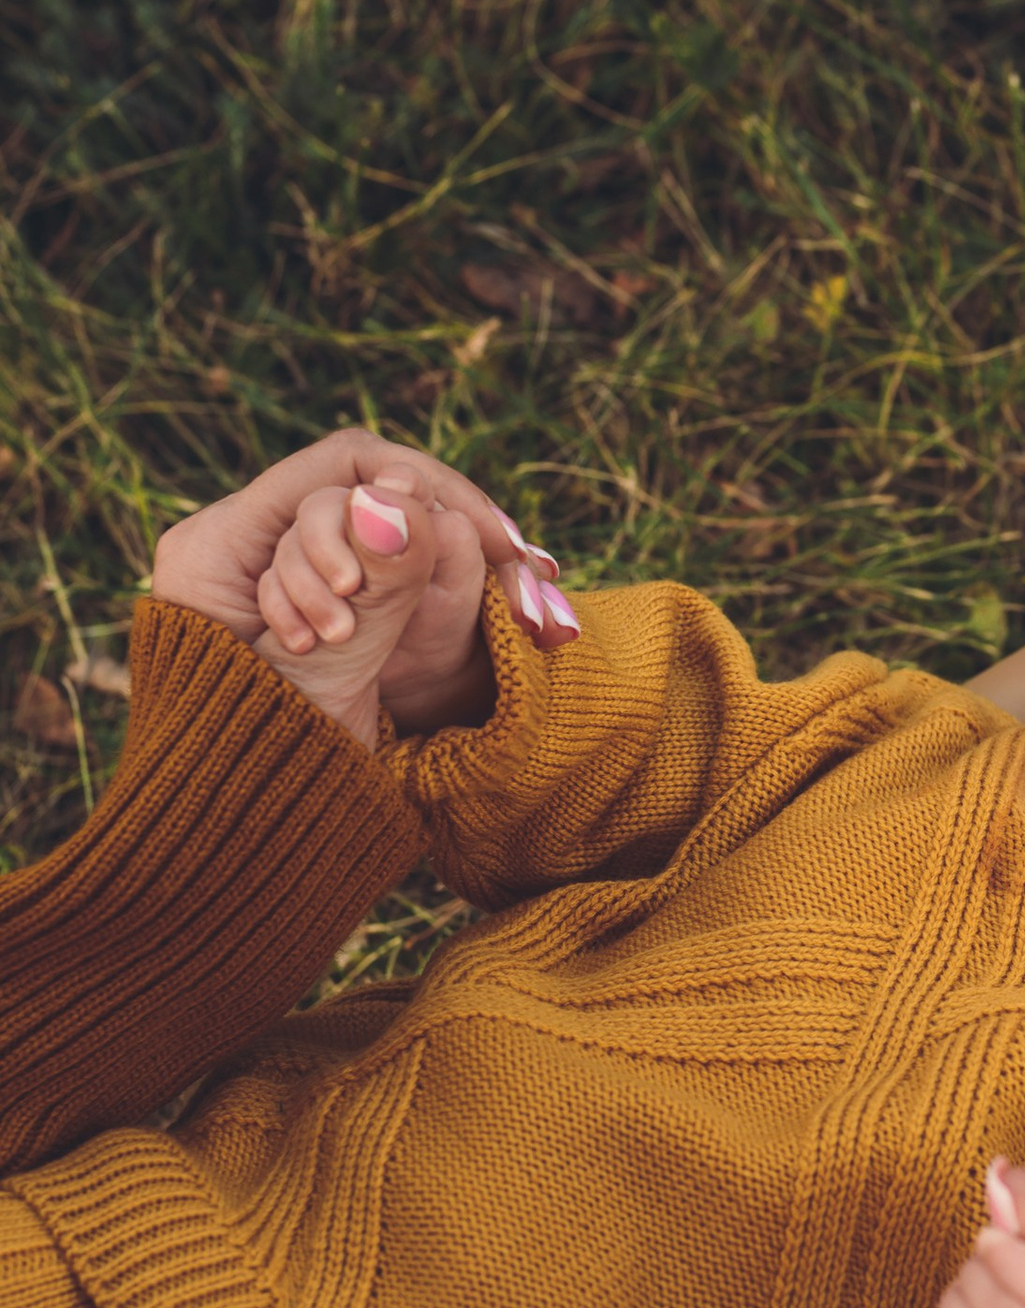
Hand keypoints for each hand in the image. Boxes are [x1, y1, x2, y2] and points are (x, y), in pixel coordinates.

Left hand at [152, 434, 577, 736]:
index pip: (338, 466)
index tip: (491, 537)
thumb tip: (403, 499)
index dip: (422, 487)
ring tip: (526, 587)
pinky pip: (382, 568)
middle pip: (364, 491)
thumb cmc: (268, 771)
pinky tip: (499, 593)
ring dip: (448, 553)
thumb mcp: (328, 672)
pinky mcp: (310, 604)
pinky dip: (437, 580)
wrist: (244, 841)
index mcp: (216, 546)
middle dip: (443, 522)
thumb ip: (375, 586)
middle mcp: (240, 545)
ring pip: (381, 529)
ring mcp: (274, 573)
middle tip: (517, 561)